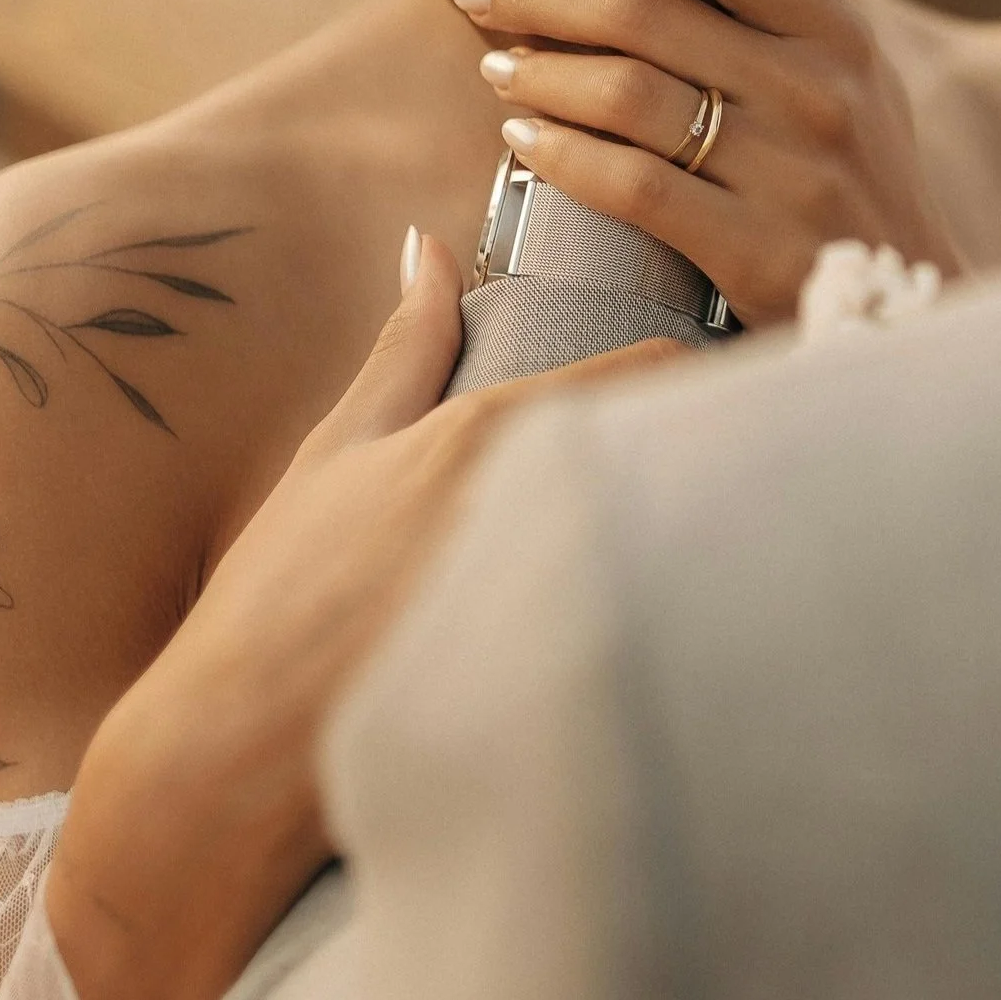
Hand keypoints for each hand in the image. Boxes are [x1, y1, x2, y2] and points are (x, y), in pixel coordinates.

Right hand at [48, 235, 686, 999]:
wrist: (243, 751)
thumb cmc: (282, 599)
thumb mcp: (338, 451)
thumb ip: (404, 348)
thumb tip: (427, 248)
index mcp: (495, 434)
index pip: (663, 367)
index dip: (704, 368)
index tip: (720, 382)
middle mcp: (549, 506)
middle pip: (703, 447)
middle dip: (734, 445)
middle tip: (757, 456)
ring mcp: (576, 597)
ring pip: (707, 535)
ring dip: (731, 527)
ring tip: (746, 539)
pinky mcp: (590, 681)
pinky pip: (687, 626)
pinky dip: (713, 613)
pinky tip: (720, 628)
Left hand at [458, 0, 965, 323]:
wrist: (908, 315)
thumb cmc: (864, 179)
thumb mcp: (858, 70)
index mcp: (837, 32)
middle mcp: (819, 91)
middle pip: (648, 10)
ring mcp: (790, 173)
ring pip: (629, 95)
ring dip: (542, 74)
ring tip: (497, 66)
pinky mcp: (755, 251)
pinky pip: (634, 186)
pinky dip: (564, 157)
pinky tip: (525, 143)